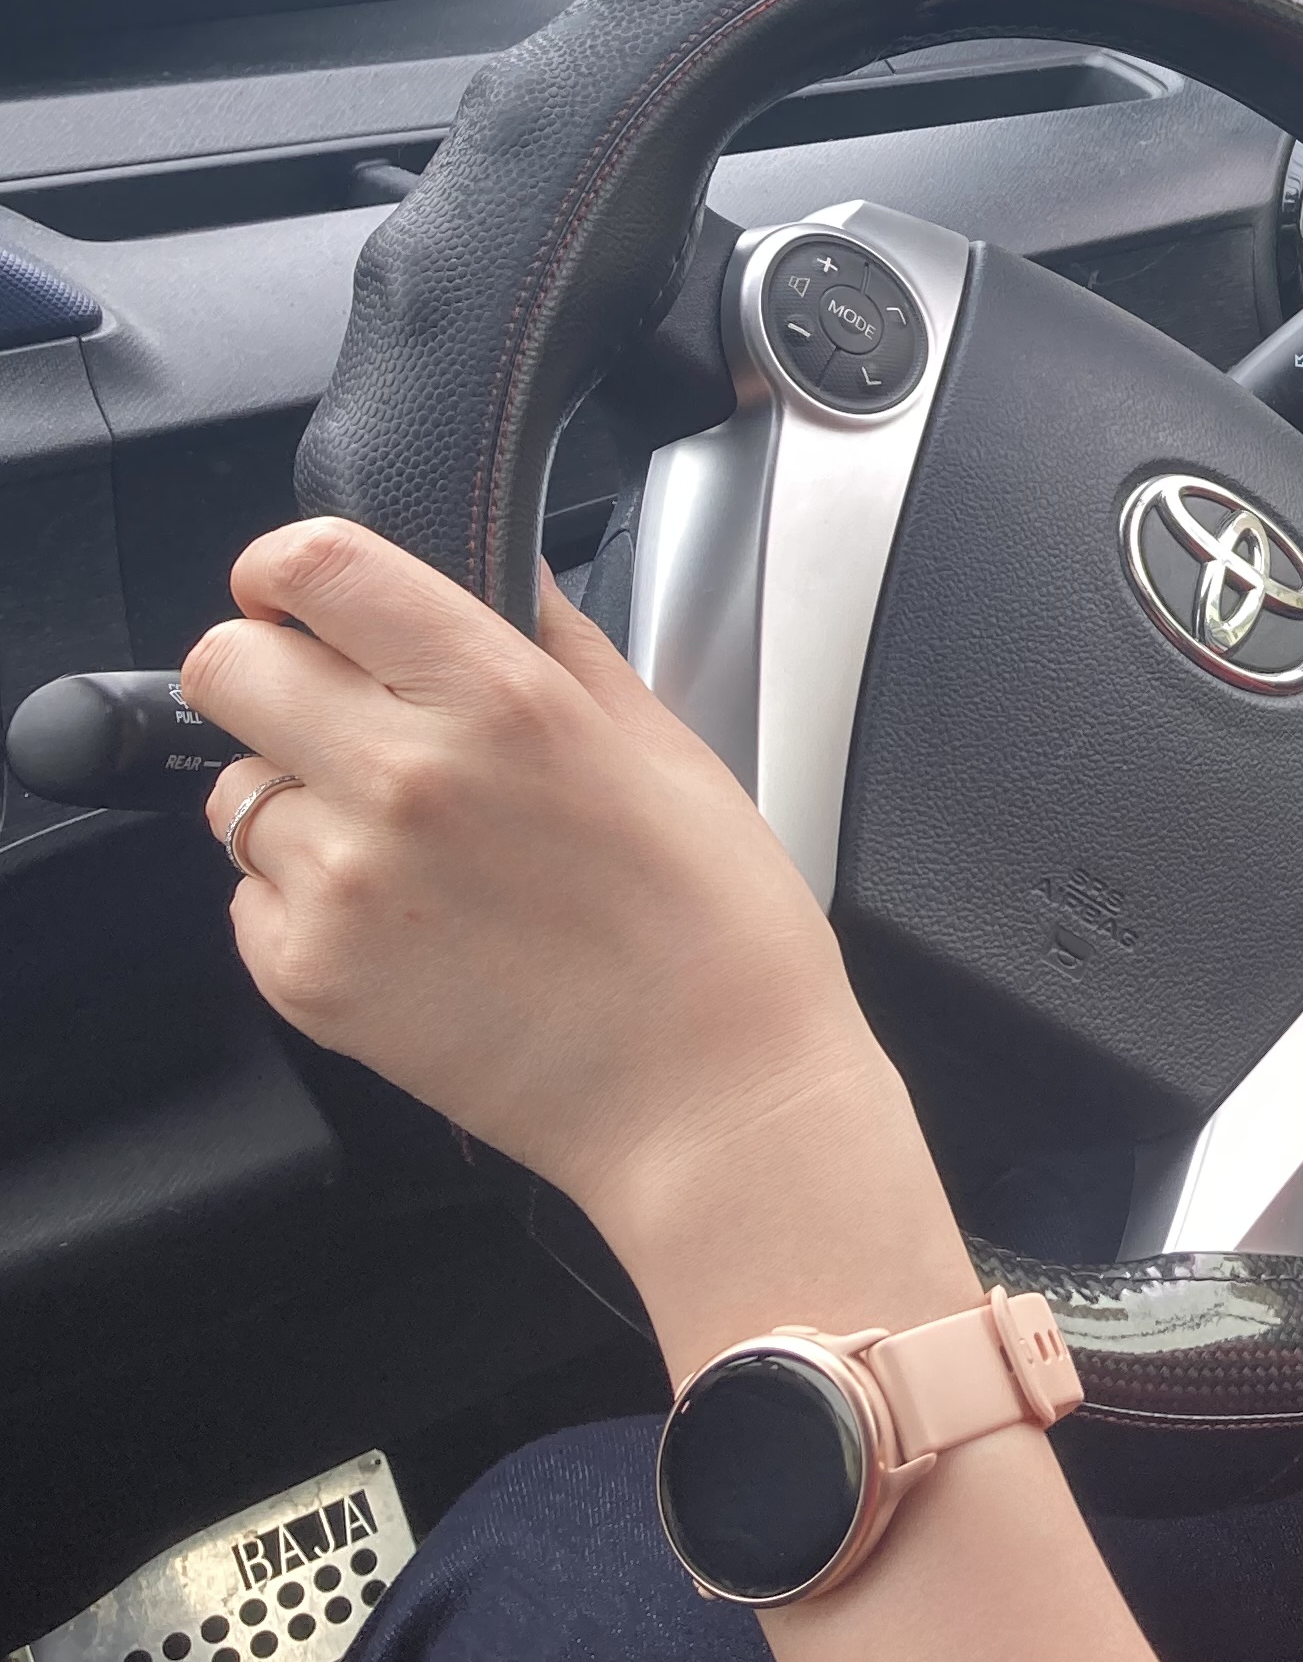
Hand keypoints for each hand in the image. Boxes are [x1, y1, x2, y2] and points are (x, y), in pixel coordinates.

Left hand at [182, 519, 884, 1239]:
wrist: (710, 1093)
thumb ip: (565, 647)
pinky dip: (305, 900)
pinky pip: (250, 898)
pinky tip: (405, 921)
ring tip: (404, 846)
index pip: (317, 567)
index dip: (287, 568)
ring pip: (238, 790)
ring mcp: (342, 881)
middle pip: (227, 667)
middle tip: (337, 714)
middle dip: (268, 675)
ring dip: (297, 800)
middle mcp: (403, 775)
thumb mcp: (666, 747)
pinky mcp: (307, 976)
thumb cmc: (715, 925)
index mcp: (500, 697)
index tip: (302, 593)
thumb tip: (510, 576)